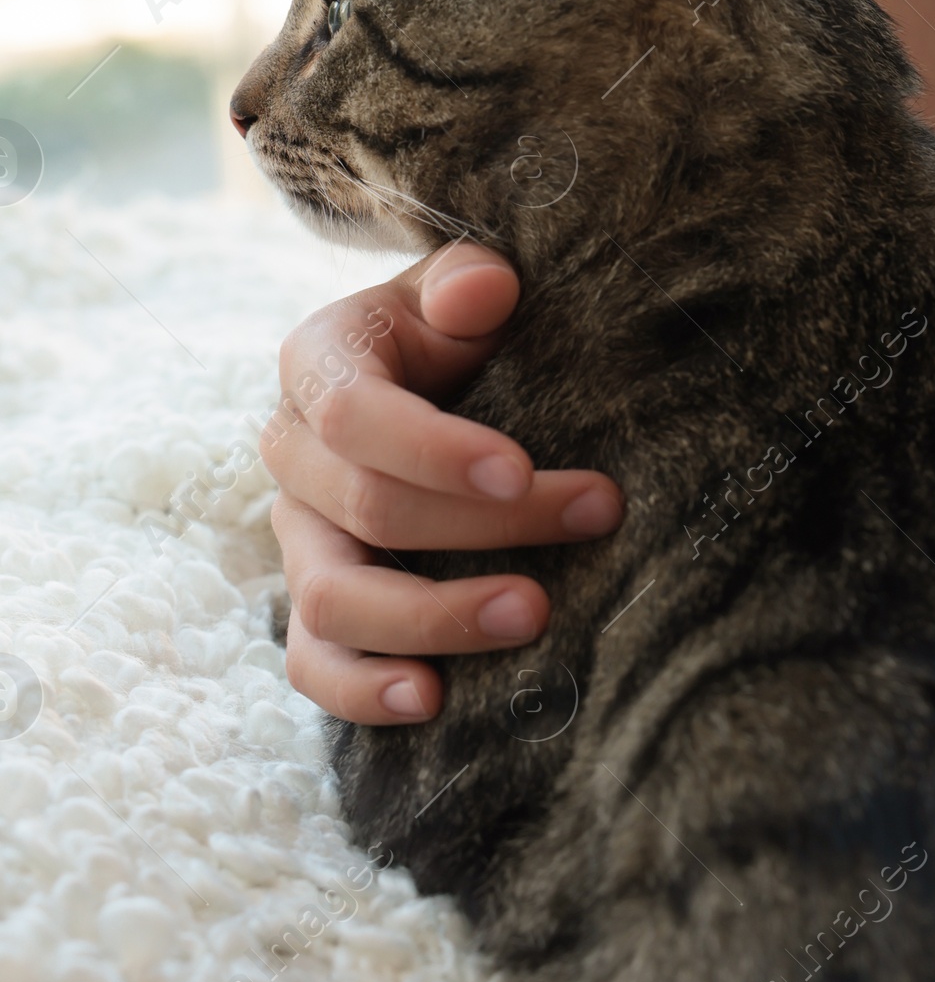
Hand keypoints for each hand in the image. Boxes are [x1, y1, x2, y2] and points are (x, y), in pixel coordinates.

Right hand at [262, 242, 622, 724]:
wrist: (435, 375)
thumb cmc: (460, 328)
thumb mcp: (464, 286)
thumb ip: (469, 280)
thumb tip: (484, 291)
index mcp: (317, 365)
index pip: (354, 416)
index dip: (434, 450)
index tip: (522, 469)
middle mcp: (292, 454)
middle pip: (366, 510)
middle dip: (483, 526)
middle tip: (595, 518)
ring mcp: (299, 536)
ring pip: (333, 601)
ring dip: (434, 618)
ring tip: (536, 613)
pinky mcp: (316, 602)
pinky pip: (314, 664)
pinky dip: (363, 693)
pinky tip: (433, 701)